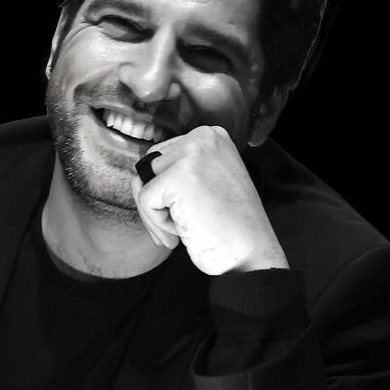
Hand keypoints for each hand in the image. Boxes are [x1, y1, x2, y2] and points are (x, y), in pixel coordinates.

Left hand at [129, 125, 289, 274]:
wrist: (251, 253)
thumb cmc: (231, 228)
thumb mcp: (208, 184)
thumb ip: (180, 172)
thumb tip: (139, 177)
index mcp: (212, 136)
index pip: (163, 156)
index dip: (164, 191)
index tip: (182, 214)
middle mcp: (203, 138)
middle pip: (148, 166)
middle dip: (154, 201)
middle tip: (177, 227)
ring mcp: (192, 154)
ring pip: (143, 182)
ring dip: (154, 213)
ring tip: (180, 230)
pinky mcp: (179, 175)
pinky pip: (145, 200)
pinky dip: (156, 223)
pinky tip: (182, 232)